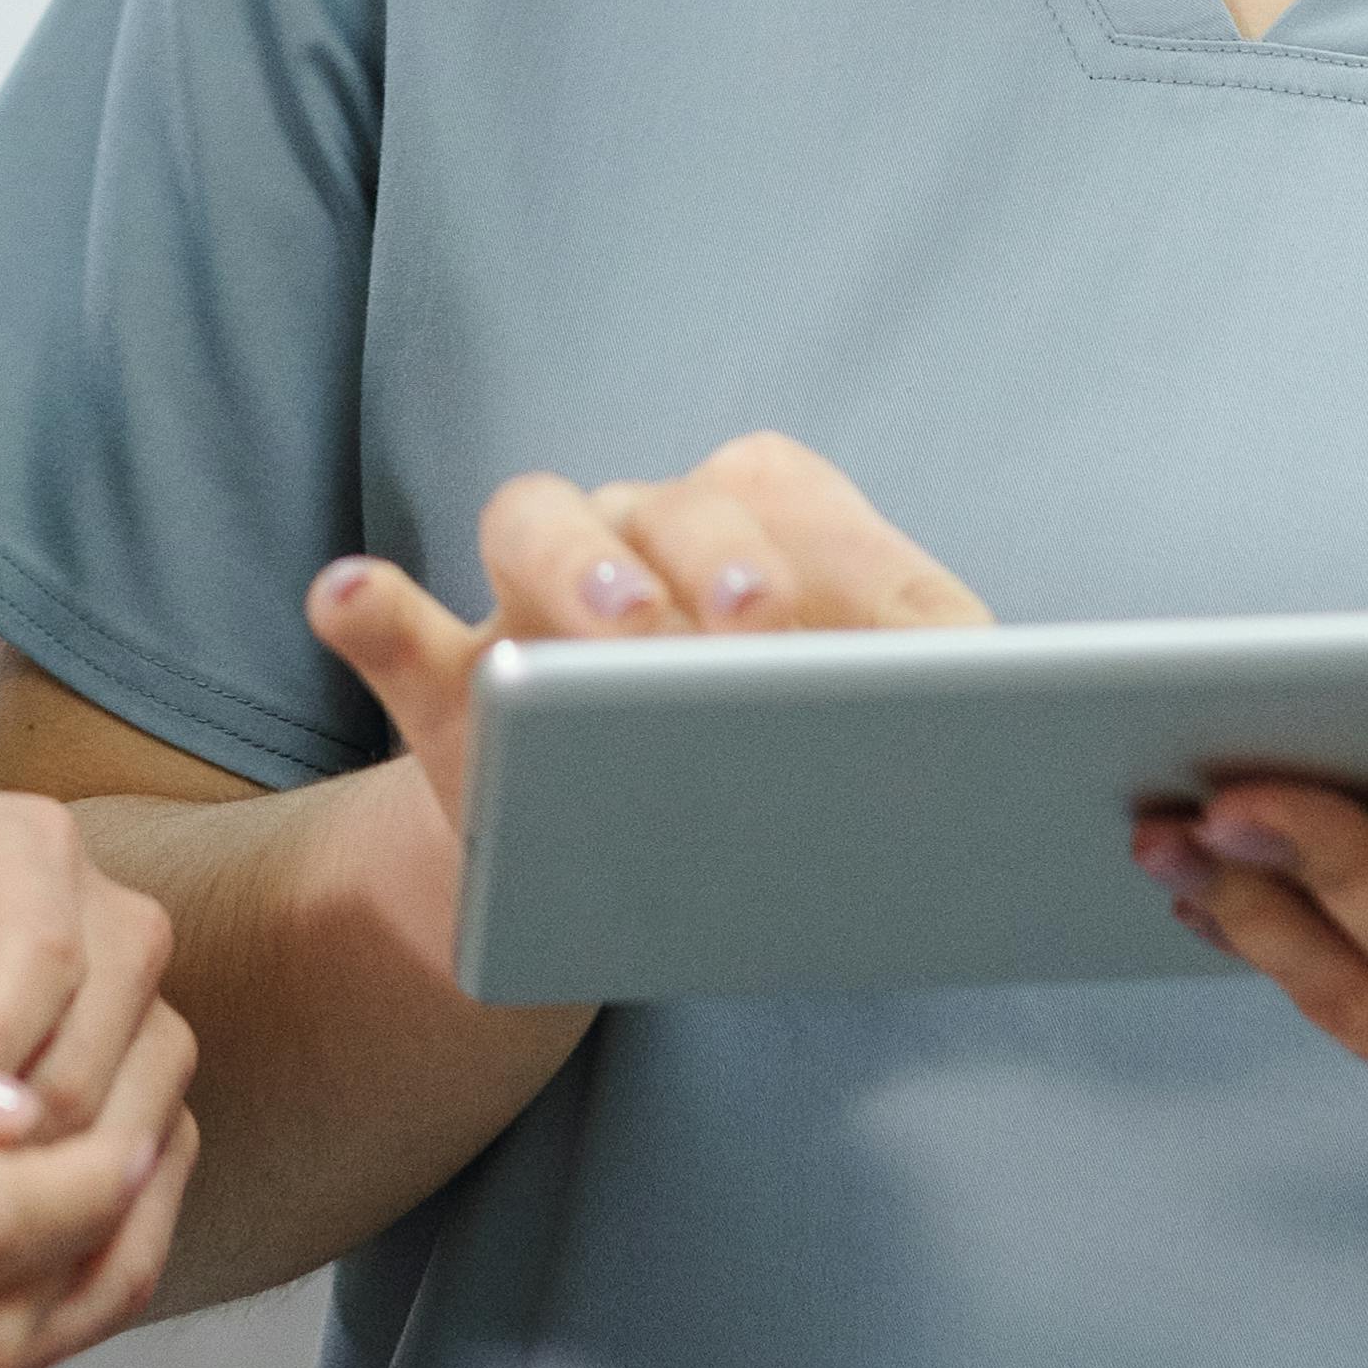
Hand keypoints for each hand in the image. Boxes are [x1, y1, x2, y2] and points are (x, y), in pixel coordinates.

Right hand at [305, 432, 992, 891]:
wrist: (619, 867)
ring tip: (598, 624)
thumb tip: (1015, 718)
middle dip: (717, 554)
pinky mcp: (443, 671)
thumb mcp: (857, 760)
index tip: (906, 638)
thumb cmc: (768, 791)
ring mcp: (533, 593)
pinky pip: (390, 620)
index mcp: (760, 523)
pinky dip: (371, 607)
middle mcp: (642, 528)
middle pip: (676, 501)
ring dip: (569, 560)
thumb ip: (918, 721)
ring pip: (535, 519)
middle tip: (748, 630)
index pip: (817, 515)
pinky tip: (351, 597)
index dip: (860, 571)